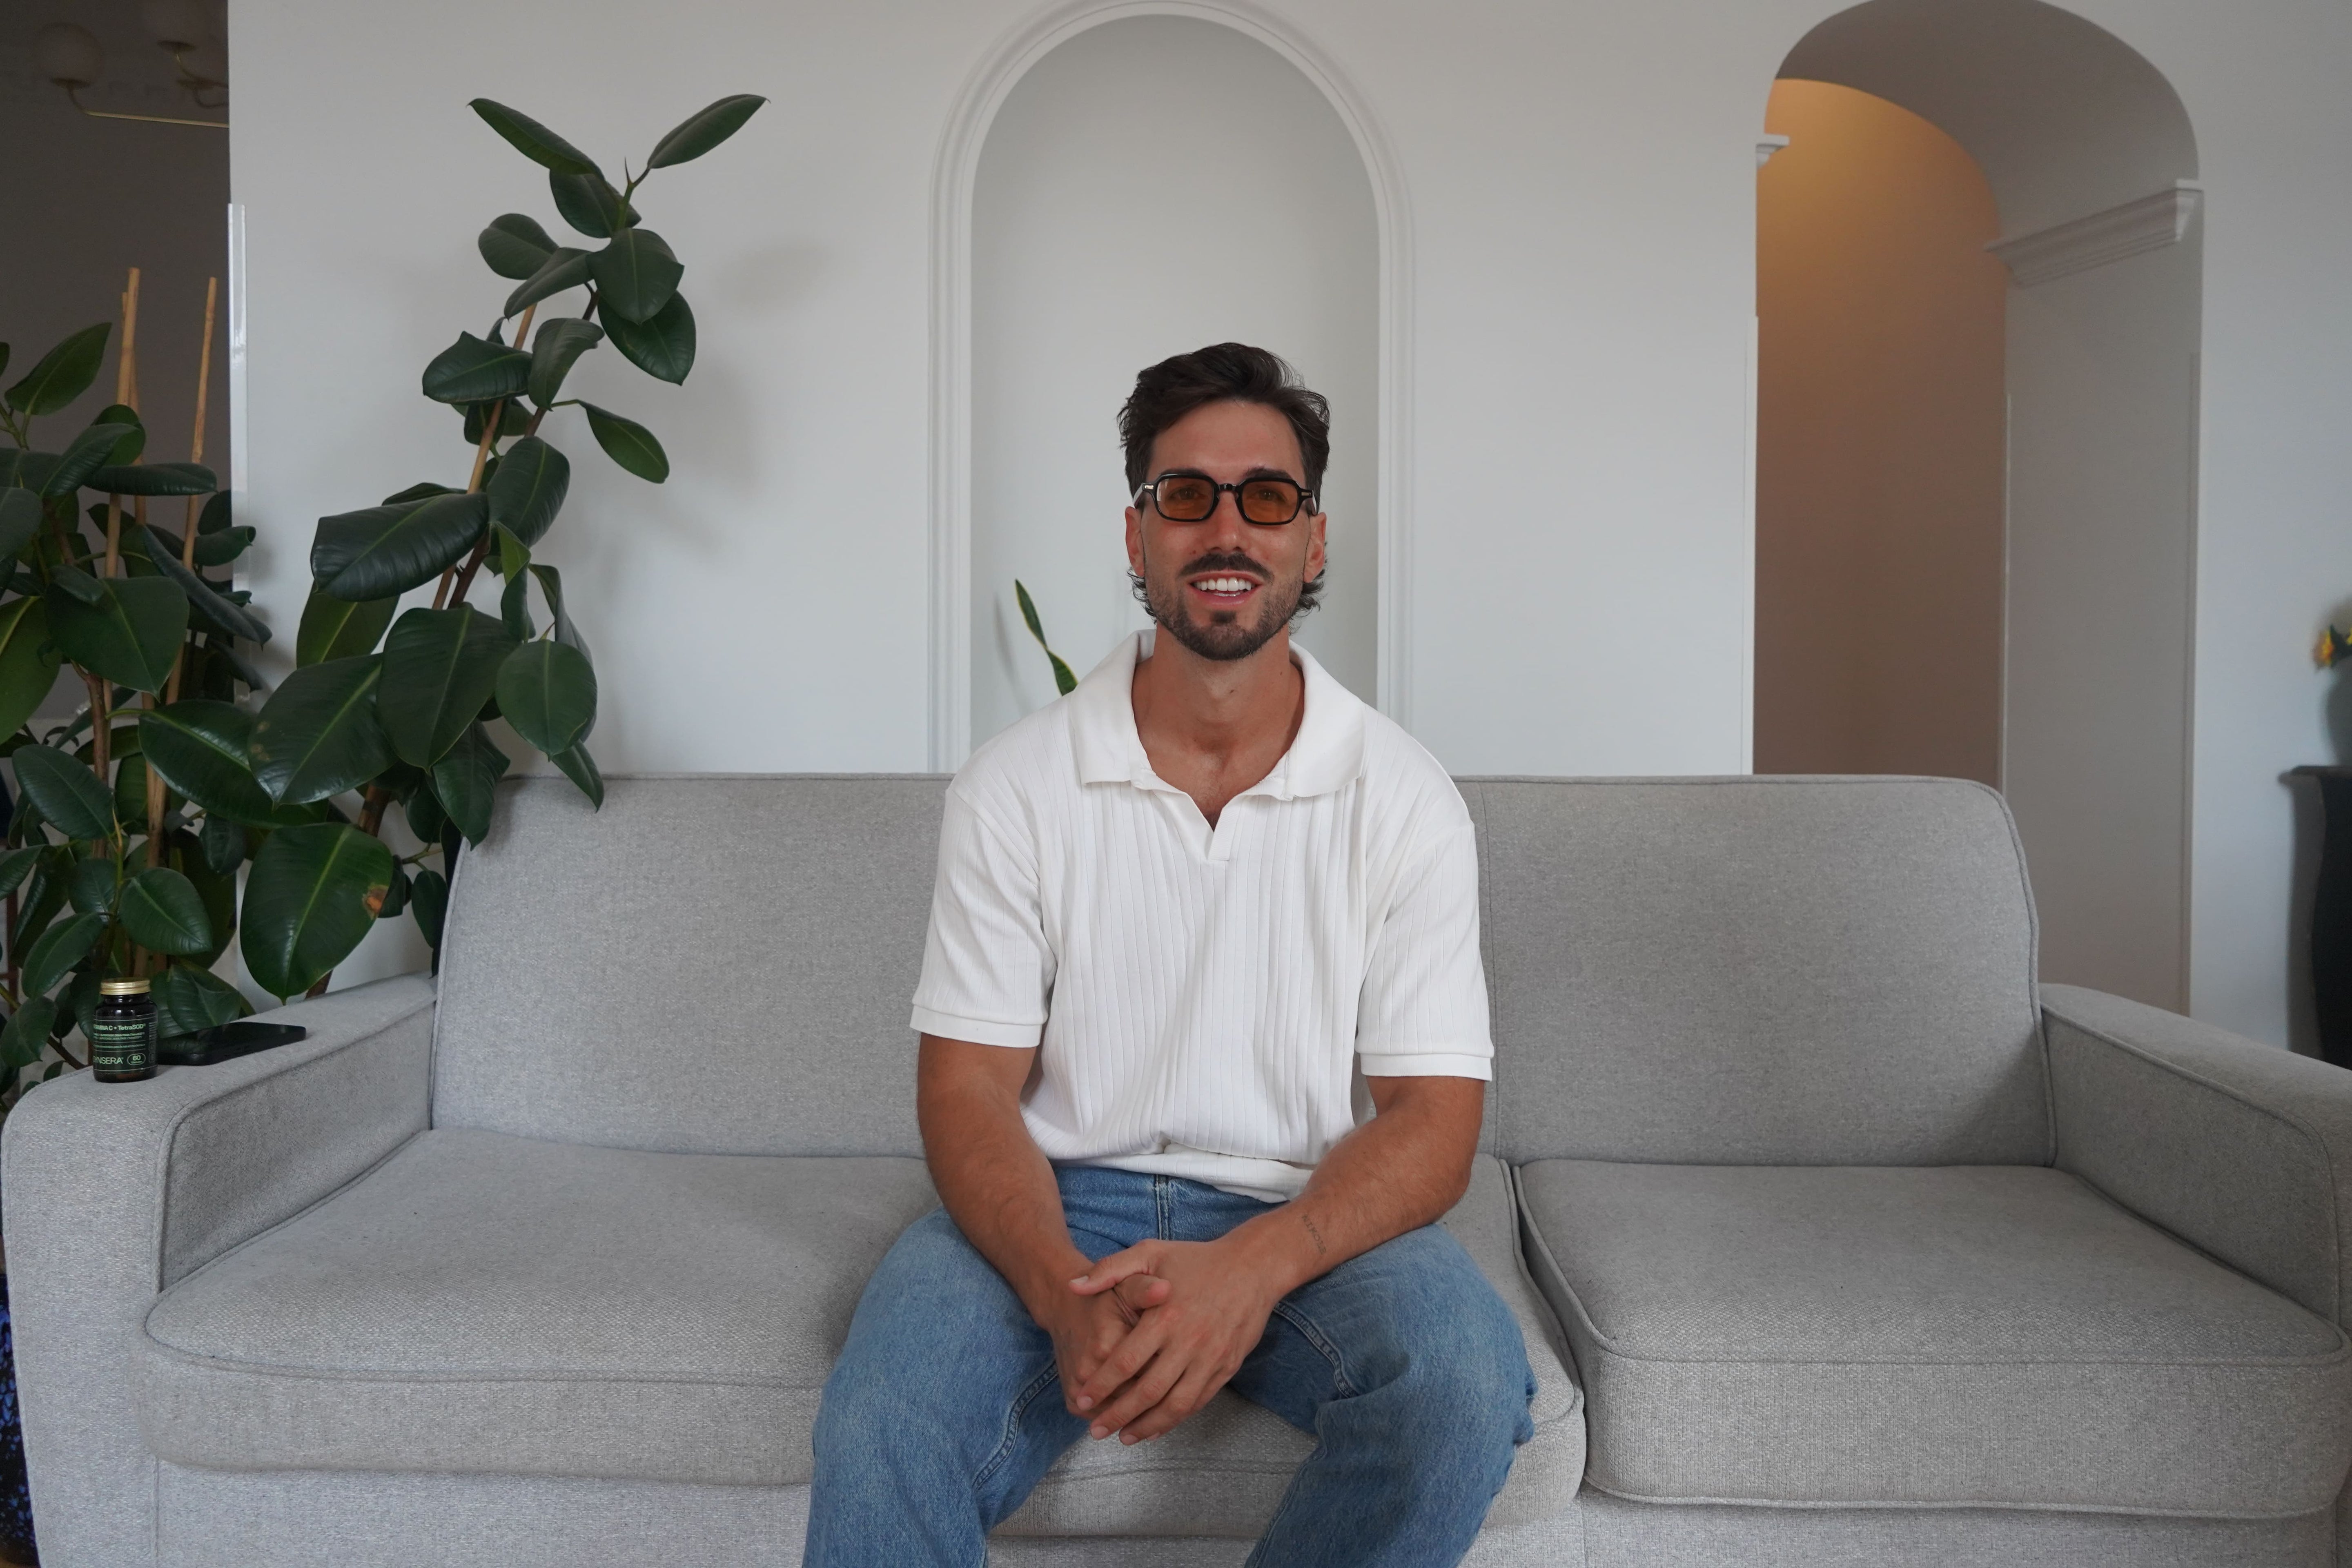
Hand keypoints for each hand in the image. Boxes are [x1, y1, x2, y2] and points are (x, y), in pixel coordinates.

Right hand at [1034, 1271, 1170, 1417]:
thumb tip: (1165, 1288)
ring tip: (1167, 1394)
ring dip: (1147, 1412)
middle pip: (1140, 1398)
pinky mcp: (1074, 1403)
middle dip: (1164, 1394)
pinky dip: (1128, 1416)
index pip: (1153, 1373)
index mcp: (1106, 1346)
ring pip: (1126, 1413)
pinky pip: (1109, 1416)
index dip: (1174, 1370)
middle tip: (1181, 1383)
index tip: (1187, 1363)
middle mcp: (1088, 1373)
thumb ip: (1145, 1289)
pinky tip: (1145, 1405)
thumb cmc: (1105, 1298)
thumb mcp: (1126, 1286)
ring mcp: (1079, 1392)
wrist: (1065, 1308)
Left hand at [1067, 1237, 1286, 1443]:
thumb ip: (1110, 1269)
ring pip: (1175, 1404)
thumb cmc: (1196, 1260)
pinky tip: (1157, 1427)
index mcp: (1165, 1316)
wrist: (1252, 1267)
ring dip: (1147, 1426)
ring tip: (1125, 1437)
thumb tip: (1073, 1286)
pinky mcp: (1226, 1368)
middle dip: (1119, 1415)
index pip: (1126, 1361)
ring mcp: (1210, 1358)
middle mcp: (1188, 1341)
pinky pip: (1198, 1401)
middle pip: (1148, 1391)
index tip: (1082, 1399)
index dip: (1101, 1385)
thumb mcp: (1150, 1253)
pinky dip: (1176, 1419)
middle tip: (1096, 1431)